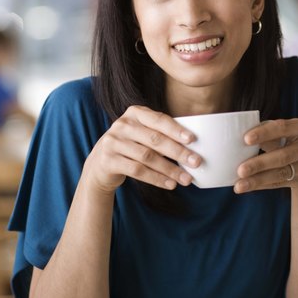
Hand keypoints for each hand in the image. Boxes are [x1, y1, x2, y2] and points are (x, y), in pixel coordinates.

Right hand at [83, 105, 201, 194]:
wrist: (101, 163)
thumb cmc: (132, 146)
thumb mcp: (143, 134)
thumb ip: (162, 134)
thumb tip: (193, 148)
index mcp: (135, 113)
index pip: (159, 120)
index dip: (176, 130)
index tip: (192, 140)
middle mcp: (122, 125)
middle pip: (155, 139)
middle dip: (178, 152)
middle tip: (196, 162)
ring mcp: (113, 142)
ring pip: (148, 157)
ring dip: (170, 169)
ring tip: (186, 178)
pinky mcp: (109, 160)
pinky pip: (137, 171)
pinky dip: (156, 178)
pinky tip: (170, 184)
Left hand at [235, 119, 297, 192]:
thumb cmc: (289, 144)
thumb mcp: (283, 135)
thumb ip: (266, 133)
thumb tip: (235, 137)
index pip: (282, 127)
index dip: (264, 133)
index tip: (246, 139)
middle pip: (283, 156)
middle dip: (260, 163)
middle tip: (240, 170)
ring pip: (281, 173)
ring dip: (258, 179)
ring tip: (239, 185)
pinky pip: (280, 183)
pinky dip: (262, 185)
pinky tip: (247, 187)